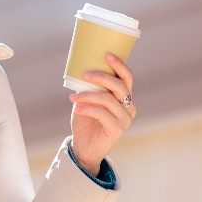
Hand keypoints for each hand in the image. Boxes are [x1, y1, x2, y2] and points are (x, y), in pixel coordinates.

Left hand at [68, 52, 136, 173]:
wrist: (83, 146)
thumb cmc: (85, 120)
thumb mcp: (87, 99)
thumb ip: (90, 87)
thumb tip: (82, 68)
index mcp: (124, 97)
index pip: (127, 78)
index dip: (119, 65)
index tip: (107, 55)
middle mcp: (128, 107)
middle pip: (119, 86)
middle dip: (101, 77)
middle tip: (84, 75)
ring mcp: (125, 119)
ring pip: (108, 99)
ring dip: (88, 95)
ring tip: (73, 97)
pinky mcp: (117, 129)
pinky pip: (102, 113)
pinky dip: (87, 108)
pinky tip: (77, 107)